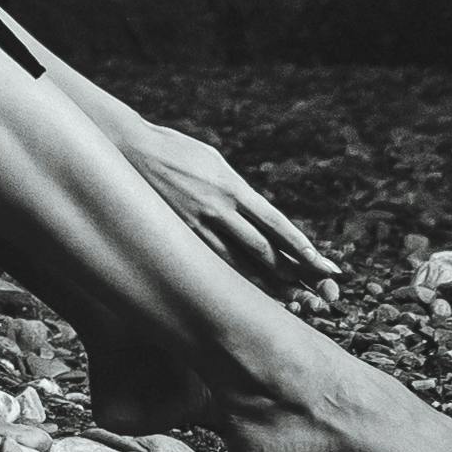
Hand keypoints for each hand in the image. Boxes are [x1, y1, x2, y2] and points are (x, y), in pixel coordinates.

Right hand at [121, 120, 334, 287]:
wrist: (129, 152)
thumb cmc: (175, 152)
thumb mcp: (214, 162)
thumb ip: (238, 191)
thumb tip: (261, 215)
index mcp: (232, 187)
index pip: (276, 223)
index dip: (301, 247)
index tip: (322, 264)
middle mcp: (219, 209)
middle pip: (264, 249)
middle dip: (294, 271)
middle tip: (318, 291)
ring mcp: (197, 226)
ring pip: (240, 264)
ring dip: (269, 284)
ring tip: (294, 299)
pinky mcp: (179, 236)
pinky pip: (213, 264)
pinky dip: (235, 281)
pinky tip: (249, 294)